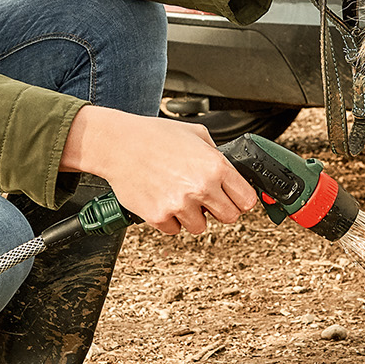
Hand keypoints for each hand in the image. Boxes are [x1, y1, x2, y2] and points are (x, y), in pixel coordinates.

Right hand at [59, 106, 257, 234]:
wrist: (118, 144)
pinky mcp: (159, 217)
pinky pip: (175, 230)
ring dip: (193, 216)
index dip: (241, 199)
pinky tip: (163, 199)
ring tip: (179, 196)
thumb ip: (216, 154)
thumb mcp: (196, 133)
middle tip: (206, 200)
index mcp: (215, 166)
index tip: (234, 199)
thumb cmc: (153, 136)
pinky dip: (170, 219)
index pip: (246, 200)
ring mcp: (179, 204)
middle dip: (220, 210)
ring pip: (200, 227)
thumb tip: (230, 171)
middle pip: (229, 217)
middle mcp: (201, 187)